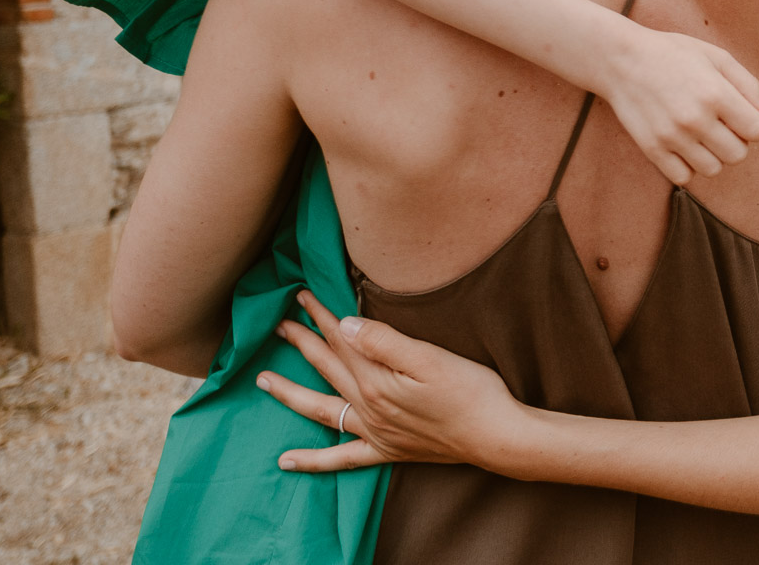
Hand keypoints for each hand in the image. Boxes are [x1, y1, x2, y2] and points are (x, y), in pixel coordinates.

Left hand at [258, 290, 530, 472]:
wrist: (495, 436)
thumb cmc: (471, 392)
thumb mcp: (430, 357)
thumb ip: (384, 341)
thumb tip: (344, 324)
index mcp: (377, 380)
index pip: (342, 341)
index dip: (322, 317)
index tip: (301, 296)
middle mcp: (369, 408)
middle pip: (328, 368)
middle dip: (303, 342)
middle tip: (279, 323)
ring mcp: (375, 432)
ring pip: (322, 410)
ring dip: (290, 394)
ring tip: (263, 381)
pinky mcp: (387, 451)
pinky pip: (341, 460)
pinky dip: (312, 462)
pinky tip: (286, 462)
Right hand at [601, 26, 758, 185]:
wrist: (621, 59)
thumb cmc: (673, 54)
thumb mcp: (715, 57)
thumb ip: (747, 84)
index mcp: (716, 93)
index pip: (758, 131)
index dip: (755, 125)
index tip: (742, 116)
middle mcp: (695, 119)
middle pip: (738, 155)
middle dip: (736, 142)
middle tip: (722, 126)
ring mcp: (672, 137)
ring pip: (713, 170)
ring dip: (713, 156)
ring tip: (702, 136)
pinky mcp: (652, 149)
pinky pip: (684, 177)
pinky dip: (688, 167)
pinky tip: (683, 146)